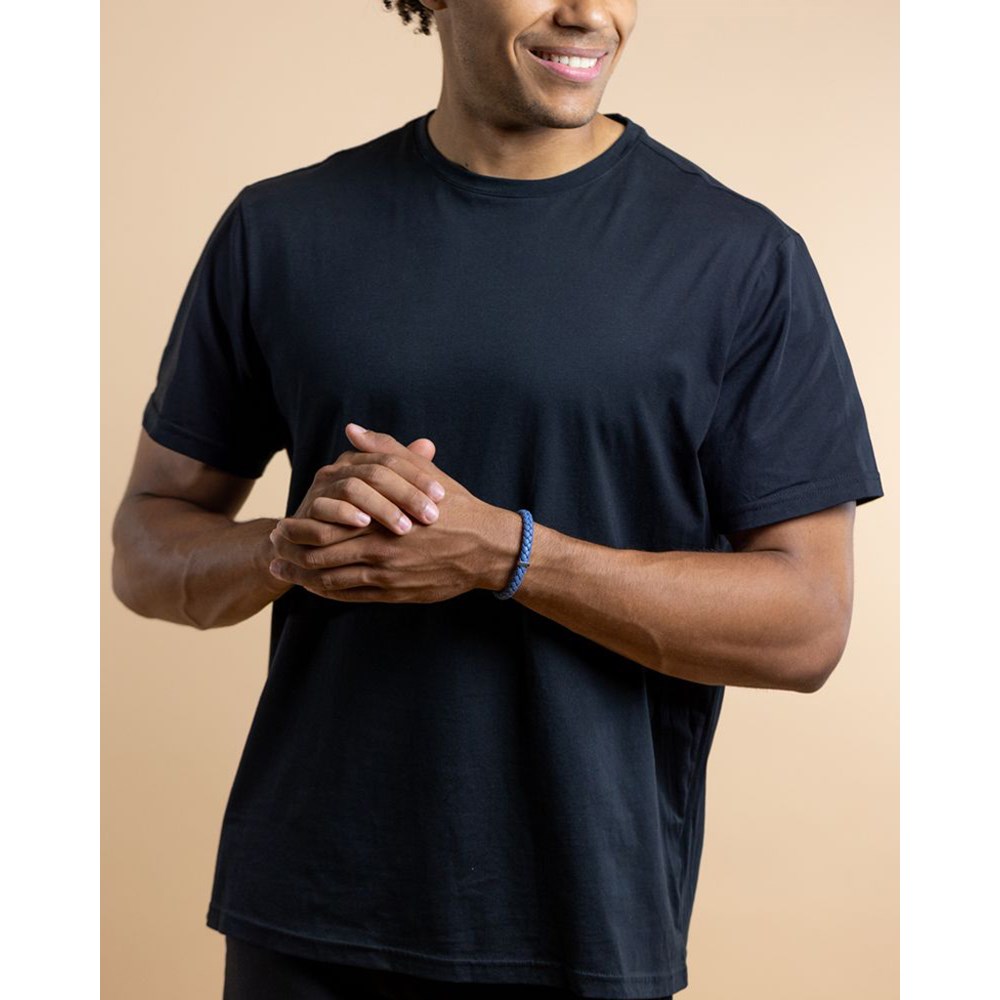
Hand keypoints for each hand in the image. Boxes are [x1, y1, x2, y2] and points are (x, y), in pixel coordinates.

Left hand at [268, 424, 521, 602]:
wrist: (486, 548)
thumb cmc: (455, 506)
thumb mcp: (422, 472)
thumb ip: (385, 451)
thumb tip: (352, 431)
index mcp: (380, 516)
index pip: (324, 525)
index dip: (297, 528)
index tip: (280, 526)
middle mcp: (378, 548)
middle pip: (319, 556)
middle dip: (291, 554)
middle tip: (272, 549)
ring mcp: (385, 576)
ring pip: (331, 580)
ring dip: (303, 576)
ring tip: (283, 570)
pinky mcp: (394, 593)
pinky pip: (351, 597)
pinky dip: (327, 593)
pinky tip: (315, 587)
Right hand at [286, 423, 447, 534]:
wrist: (312, 547)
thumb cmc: (357, 522)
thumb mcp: (382, 499)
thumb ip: (404, 471)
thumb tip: (428, 444)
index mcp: (356, 461)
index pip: (392, 460)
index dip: (418, 477)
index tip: (442, 497)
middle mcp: (337, 470)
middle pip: (375, 472)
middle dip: (405, 494)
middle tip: (430, 515)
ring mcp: (318, 490)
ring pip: (351, 488)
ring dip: (380, 507)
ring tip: (404, 526)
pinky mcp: (303, 511)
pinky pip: (323, 509)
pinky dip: (344, 515)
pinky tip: (364, 524)